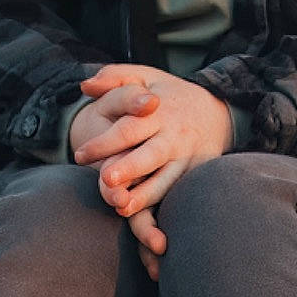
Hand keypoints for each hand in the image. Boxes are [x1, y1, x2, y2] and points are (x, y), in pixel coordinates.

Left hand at [70, 64, 233, 281]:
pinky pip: (176, 194)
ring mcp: (186, 159)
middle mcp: (173, 137)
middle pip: (149, 155)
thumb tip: (84, 86)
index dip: (104, 142)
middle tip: (105, 179)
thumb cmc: (170, 95)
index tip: (79, 155)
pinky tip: (143, 220)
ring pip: (165, 180)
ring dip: (144, 196)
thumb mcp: (146, 76)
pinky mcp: (193, 176)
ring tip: (122, 206)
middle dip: (128, 167)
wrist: (217, 111)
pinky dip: (161, 207)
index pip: (128, 128)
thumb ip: (115, 77)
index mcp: (158, 112)